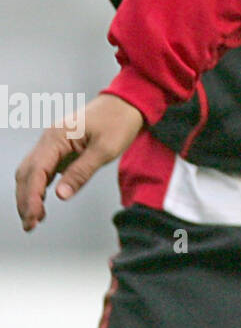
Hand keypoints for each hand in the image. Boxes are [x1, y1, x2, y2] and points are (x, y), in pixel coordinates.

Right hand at [15, 93, 142, 231]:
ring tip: (34, 220)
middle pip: (27, 173)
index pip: (35, 171)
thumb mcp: (105, 149)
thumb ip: (82, 172)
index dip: (31, 197)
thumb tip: (60, 195)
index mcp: (57, 136)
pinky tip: (41, 204)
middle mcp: (49, 138)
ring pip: (30, 172)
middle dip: (25, 200)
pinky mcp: (59, 148)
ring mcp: (52, 143)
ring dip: (29, 196)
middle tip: (31, 225)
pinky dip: (38, 187)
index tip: (34, 217)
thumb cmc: (119, 121)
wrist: (128, 102)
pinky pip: (42, 170)